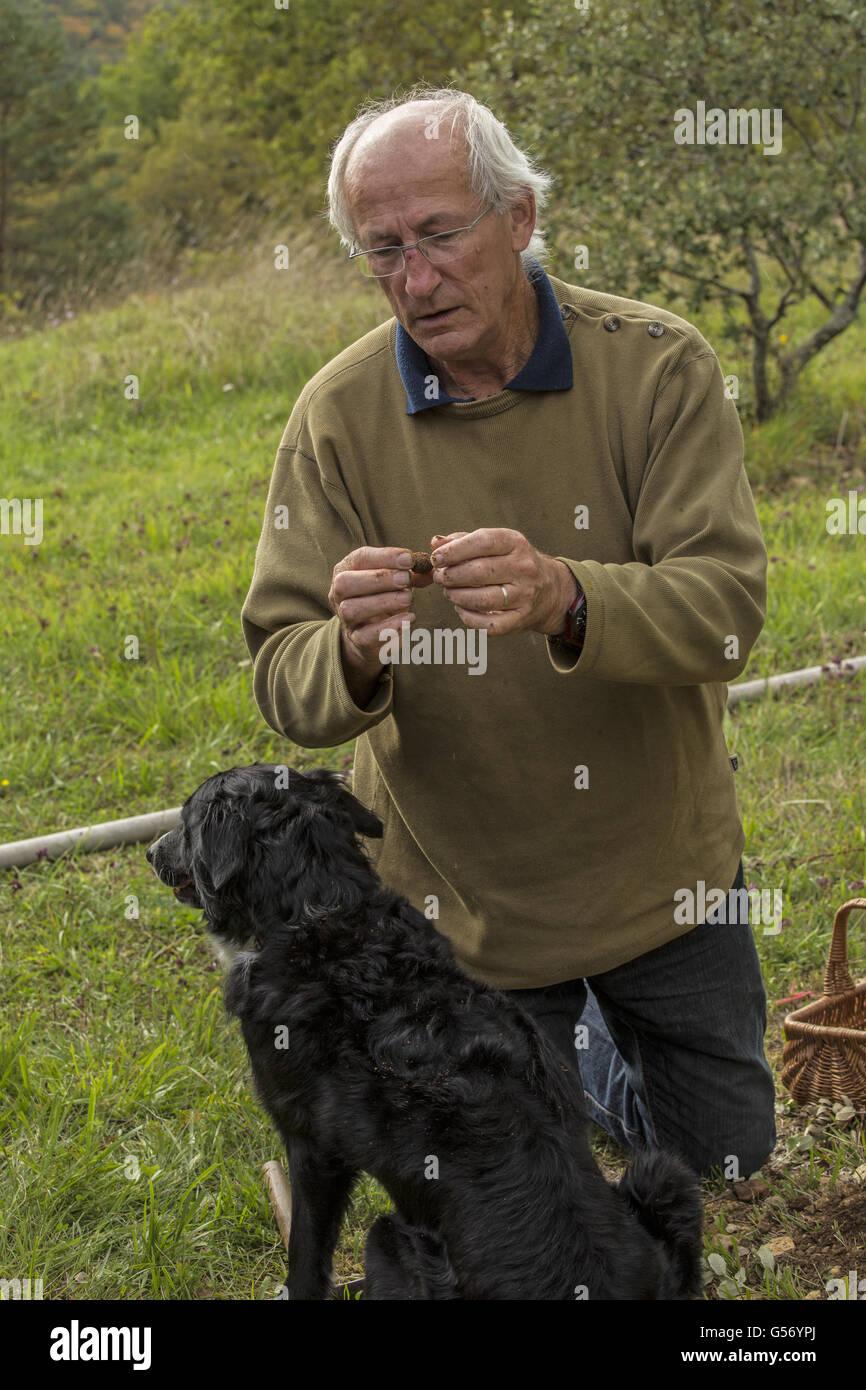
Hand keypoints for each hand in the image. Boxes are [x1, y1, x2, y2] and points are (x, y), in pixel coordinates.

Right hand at [329, 545, 428, 672]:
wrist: (371, 634)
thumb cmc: (383, 597)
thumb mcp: (395, 581)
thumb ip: (412, 573)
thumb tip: (430, 569)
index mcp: (347, 570)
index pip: (360, 558)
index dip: (384, 556)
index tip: (409, 558)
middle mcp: (338, 593)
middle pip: (346, 583)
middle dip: (378, 579)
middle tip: (405, 579)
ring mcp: (345, 618)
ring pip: (352, 609)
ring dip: (383, 601)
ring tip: (408, 598)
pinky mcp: (356, 639)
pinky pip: (366, 635)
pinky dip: (389, 626)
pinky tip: (408, 618)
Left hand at [429, 528, 576, 635]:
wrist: (549, 589)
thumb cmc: (511, 562)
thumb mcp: (495, 544)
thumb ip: (463, 541)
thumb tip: (435, 543)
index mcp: (516, 543)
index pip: (483, 542)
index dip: (455, 550)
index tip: (436, 557)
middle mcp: (524, 568)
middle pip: (479, 573)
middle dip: (451, 576)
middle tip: (439, 577)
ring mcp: (525, 596)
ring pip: (482, 600)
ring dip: (457, 597)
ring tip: (448, 592)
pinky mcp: (521, 619)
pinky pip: (488, 624)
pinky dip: (468, 618)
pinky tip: (461, 608)